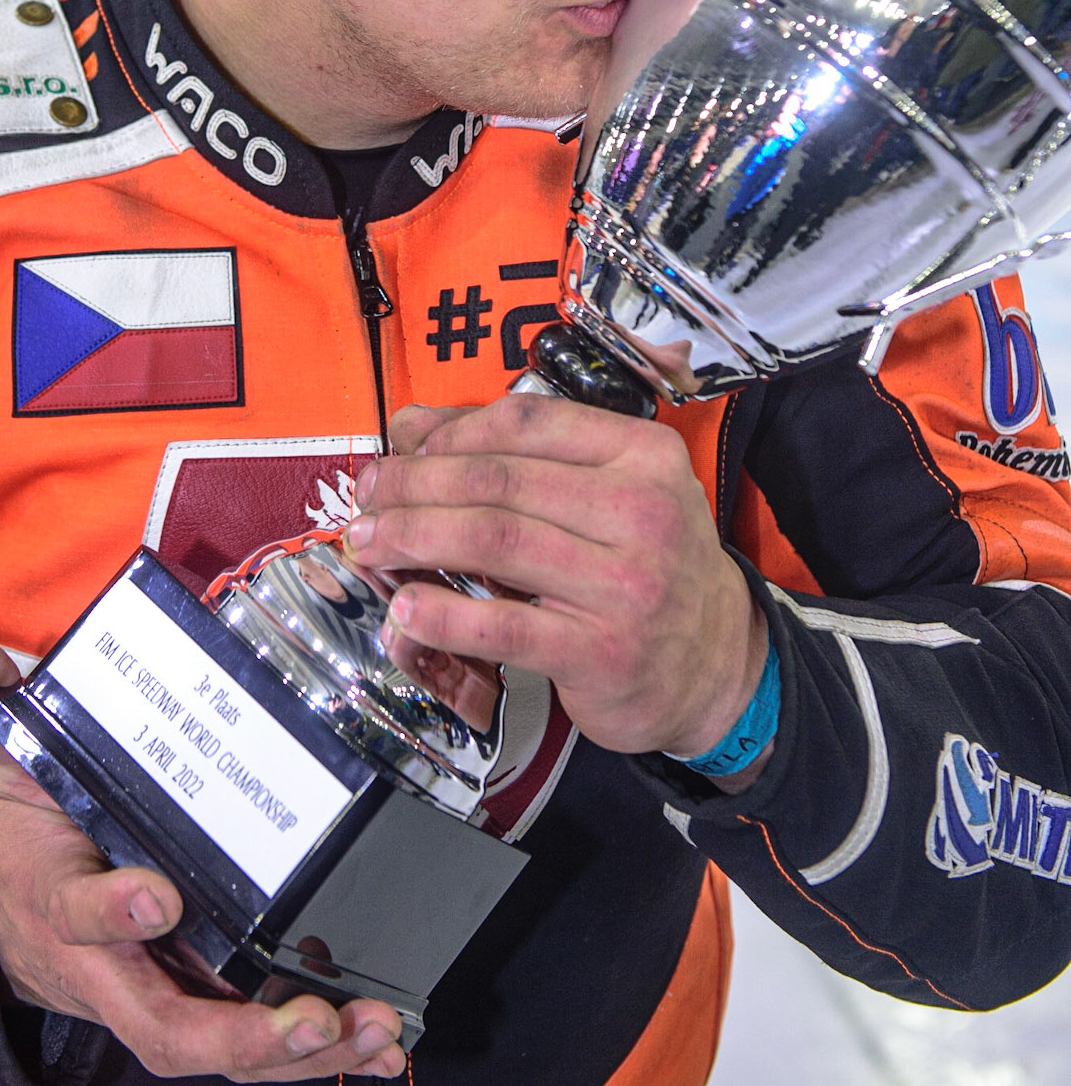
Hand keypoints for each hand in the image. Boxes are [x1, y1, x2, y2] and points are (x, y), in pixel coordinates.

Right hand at [0, 643, 404, 1082]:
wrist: (13, 918)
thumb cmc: (27, 834)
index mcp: (57, 901)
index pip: (80, 915)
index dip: (116, 911)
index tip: (159, 893)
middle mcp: (110, 966)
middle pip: (168, 1025)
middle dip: (239, 1033)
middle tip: (308, 1017)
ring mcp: (158, 990)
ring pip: (221, 1043)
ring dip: (298, 1049)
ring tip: (370, 1029)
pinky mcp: (198, 998)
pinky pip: (253, 1038)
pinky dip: (316, 1047)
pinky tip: (378, 1039)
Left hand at [344, 396, 767, 771]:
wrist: (718, 663)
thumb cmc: (649, 565)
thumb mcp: (609, 490)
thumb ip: (518, 453)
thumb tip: (415, 424)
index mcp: (642, 456)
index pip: (526, 422)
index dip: (450, 431)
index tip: (403, 447)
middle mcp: (639, 513)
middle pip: (498, 480)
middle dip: (416, 482)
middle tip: (369, 493)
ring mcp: (623, 586)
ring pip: (492, 541)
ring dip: (413, 536)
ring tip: (368, 540)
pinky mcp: (600, 652)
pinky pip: (503, 625)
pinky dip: (443, 615)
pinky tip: (404, 607)